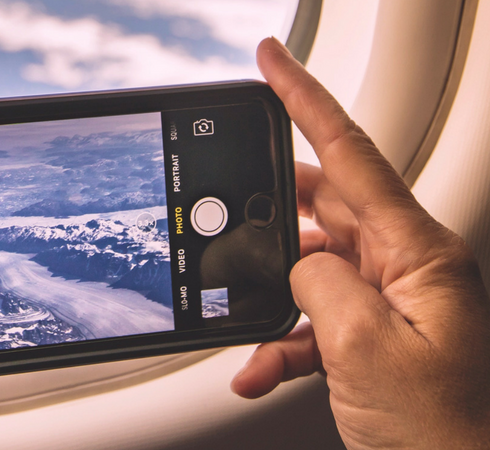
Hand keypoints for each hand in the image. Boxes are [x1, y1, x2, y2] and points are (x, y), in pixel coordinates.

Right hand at [231, 37, 489, 447]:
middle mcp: (408, 268)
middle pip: (324, 208)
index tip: (272, 61)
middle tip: (230, 216)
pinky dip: (279, 341)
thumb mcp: (363, 349)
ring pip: (310, 270)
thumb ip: (317, 284)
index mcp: (420, 254)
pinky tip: (260, 365)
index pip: (354, 154)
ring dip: (268, 301)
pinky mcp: (374, 334)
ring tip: (244, 326)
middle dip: (270, 216)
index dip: (305, 100)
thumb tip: (295, 263)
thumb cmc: (442, 432)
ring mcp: (391, 301)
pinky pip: (314, 319)